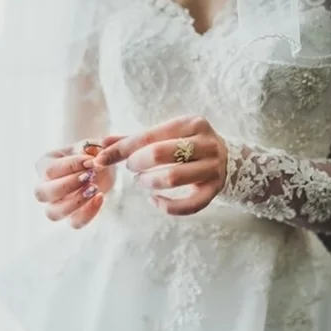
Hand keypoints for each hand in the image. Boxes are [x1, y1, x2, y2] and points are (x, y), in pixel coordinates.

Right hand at [34, 136, 122, 228]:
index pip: (50, 169)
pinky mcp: (71, 217)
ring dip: (74, 202)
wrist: (102, 167)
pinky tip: (100, 197)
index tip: (92, 161)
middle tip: (90, 176)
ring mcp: (55, 204)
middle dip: (68, 185)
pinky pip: (74, 223)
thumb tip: (92, 158)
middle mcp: (44, 187)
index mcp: (43, 165)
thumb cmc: (90, 153)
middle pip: (41, 193)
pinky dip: (88, 213)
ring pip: (52, 213)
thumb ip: (92, 148)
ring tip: (95, 188)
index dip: (71, 166)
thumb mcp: (91, 145)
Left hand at [94, 116, 227, 215]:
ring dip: (149, 182)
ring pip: (173, 178)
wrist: (229, 158)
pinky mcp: (215, 190)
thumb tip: (102, 143)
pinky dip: (168, 206)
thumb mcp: (165, 135)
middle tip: (131, 169)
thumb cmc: (187, 145)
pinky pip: (190, 205)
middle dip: (136, 163)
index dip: (120, 149)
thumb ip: (134, 139)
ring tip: (143, 181)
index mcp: (190, 123)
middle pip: (159, 154)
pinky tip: (155, 200)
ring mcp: (212, 167)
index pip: (147, 136)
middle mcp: (205, 143)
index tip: (101, 159)